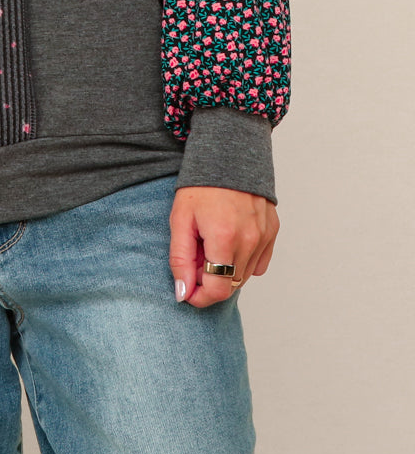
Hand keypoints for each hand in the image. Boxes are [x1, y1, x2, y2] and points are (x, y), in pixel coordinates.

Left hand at [169, 186, 278, 307]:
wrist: (227, 155)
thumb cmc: (200, 186)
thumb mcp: (180, 221)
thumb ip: (180, 260)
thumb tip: (183, 293)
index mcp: (224, 237)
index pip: (217, 290)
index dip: (199, 297)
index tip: (187, 291)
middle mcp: (250, 240)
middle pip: (230, 285)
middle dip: (209, 281)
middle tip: (194, 258)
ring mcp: (264, 236)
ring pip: (244, 275)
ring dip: (225, 271)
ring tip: (210, 245)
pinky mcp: (272, 231)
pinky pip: (259, 263)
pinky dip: (243, 261)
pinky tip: (229, 242)